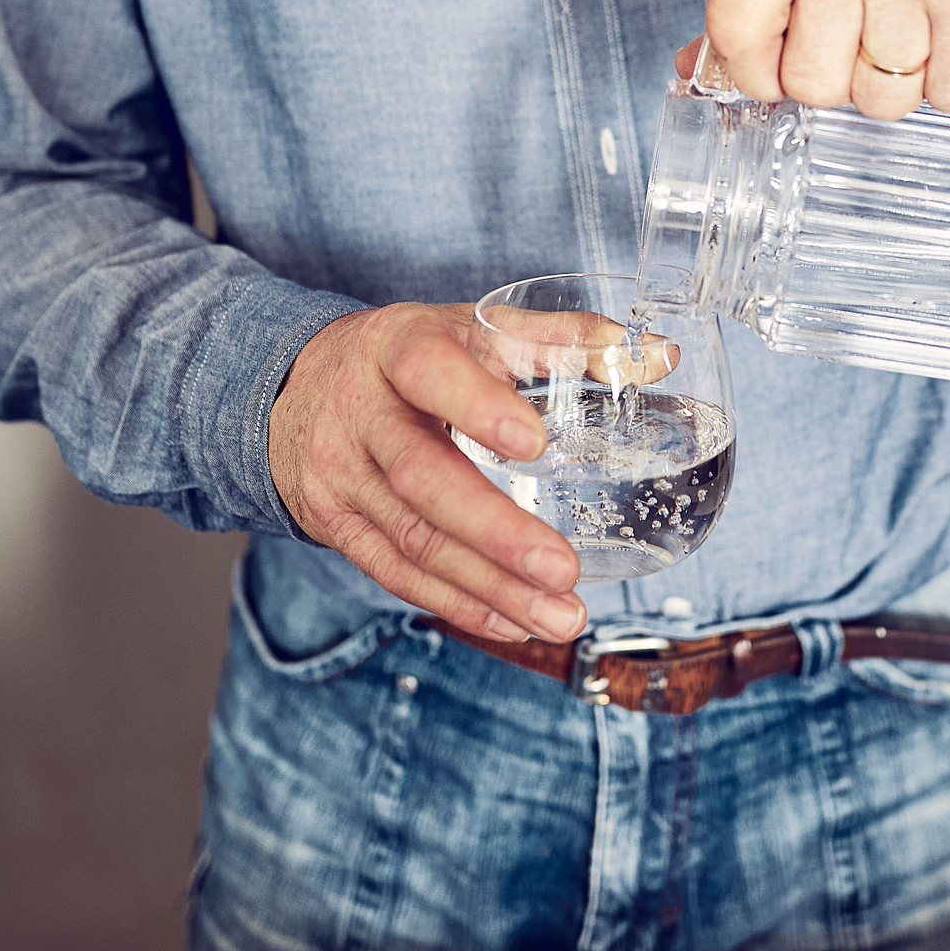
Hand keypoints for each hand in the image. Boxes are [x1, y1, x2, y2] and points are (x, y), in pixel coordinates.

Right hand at [268, 303, 587, 643]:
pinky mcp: (334, 525)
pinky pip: (395, 573)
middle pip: (421, 477)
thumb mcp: (472, 328)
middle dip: (495, 531)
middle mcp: (358, 412)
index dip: (476, 406)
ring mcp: (339, 475)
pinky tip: (512, 622)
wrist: (291, 388)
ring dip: (490, 587)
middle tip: (562, 570)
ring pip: (413, 540)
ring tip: (561, 615)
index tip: (533, 444)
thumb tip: (658, 356)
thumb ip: (563, 338)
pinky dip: (459, 603)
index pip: (427, 371)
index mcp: (396, 347)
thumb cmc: (406, 357)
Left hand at [680, 0, 949, 116]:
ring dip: (907, 82)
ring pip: (880, 97)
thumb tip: (694, 65)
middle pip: (809, 80)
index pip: (731, 24)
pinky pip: (948, 92)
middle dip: (843, 79)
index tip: (782, 69)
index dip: (755, 69)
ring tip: (925, 24)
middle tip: (874, 36)